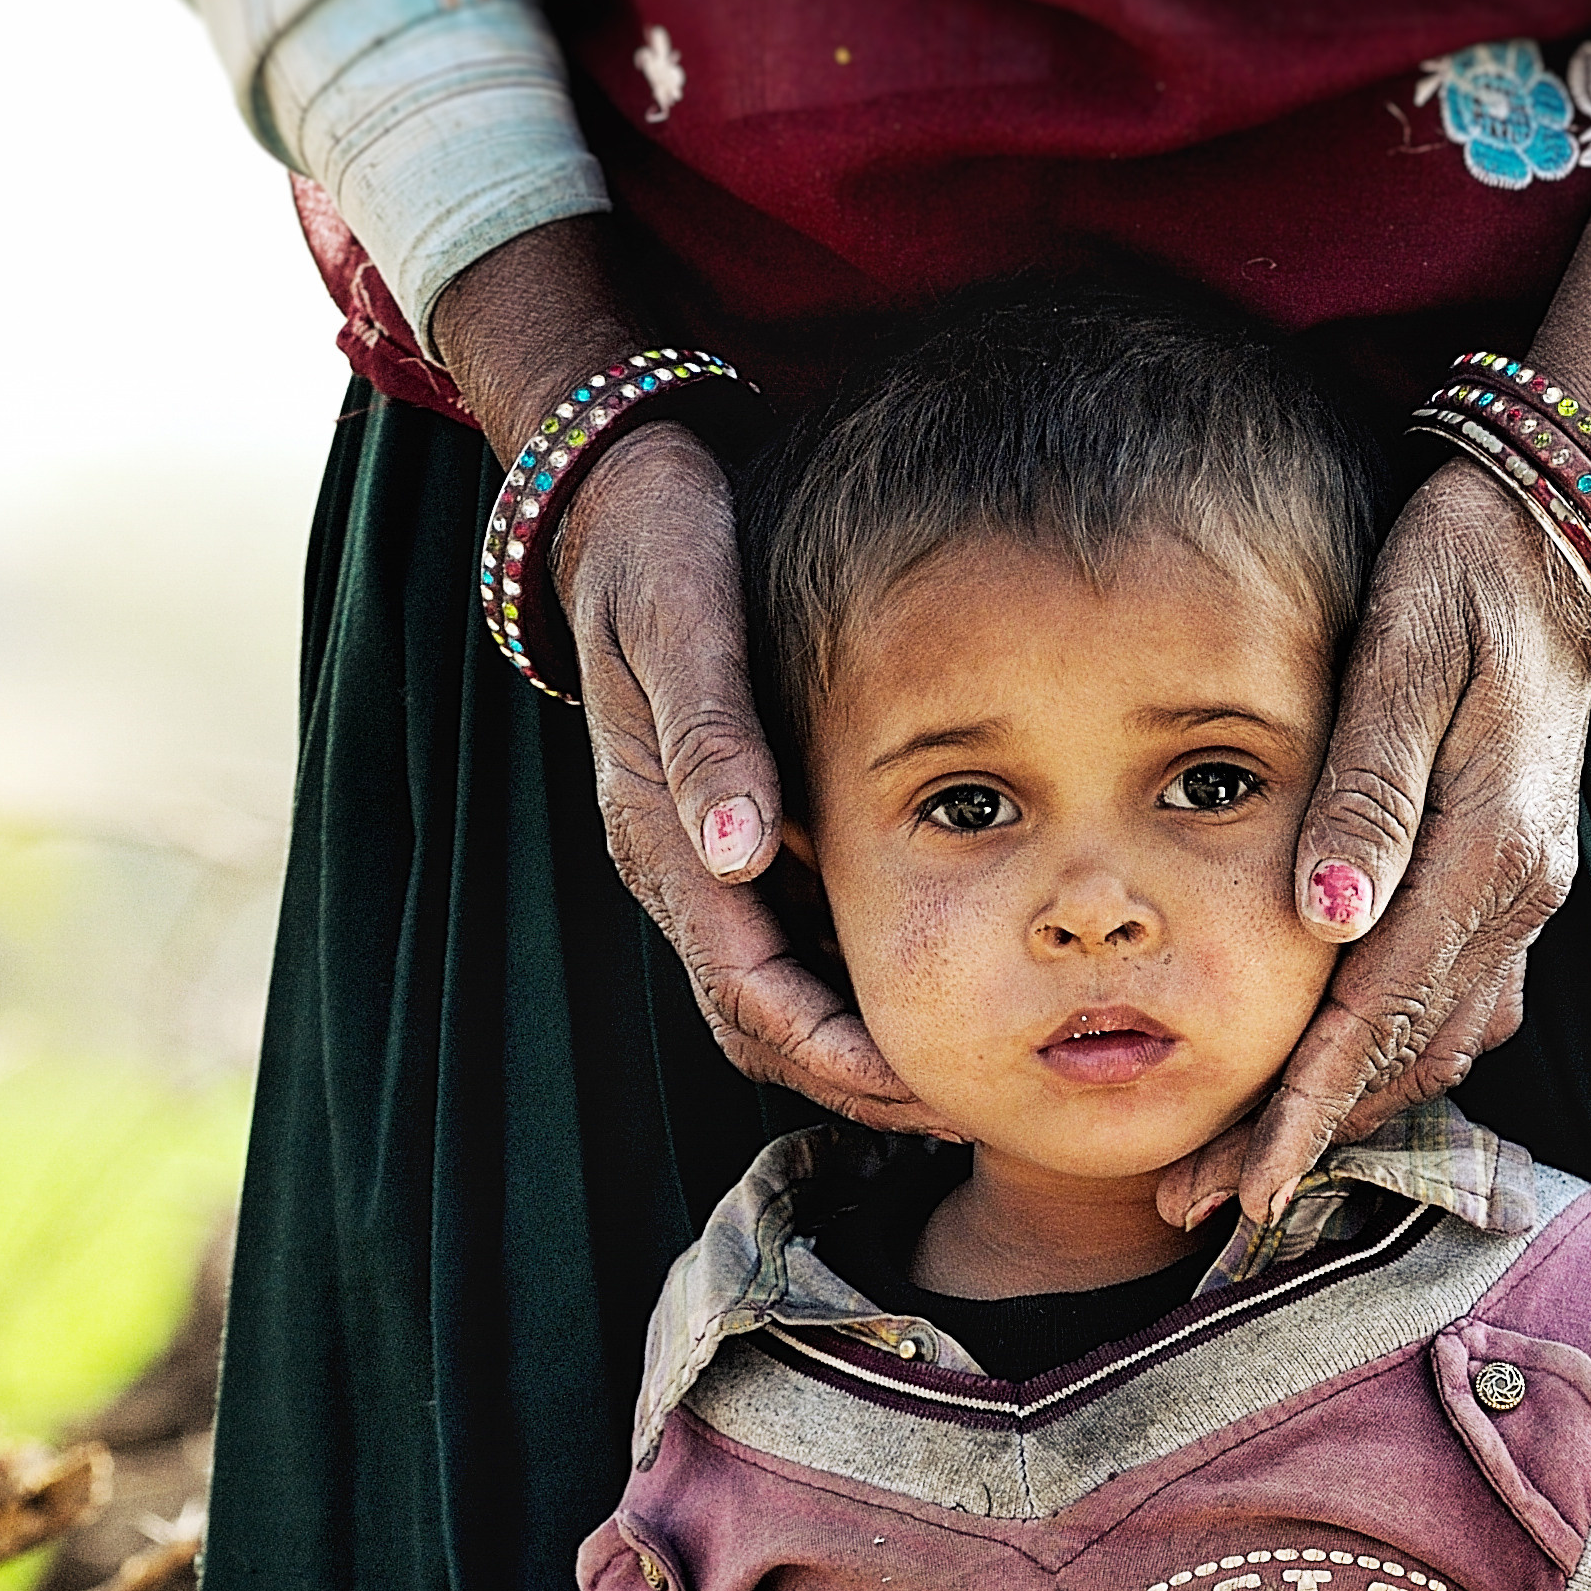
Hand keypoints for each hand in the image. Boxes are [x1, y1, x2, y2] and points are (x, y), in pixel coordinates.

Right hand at [429, 222, 941, 1129]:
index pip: (749, 994)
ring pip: (780, 994)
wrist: (618, 485)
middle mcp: (680, 865)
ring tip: (969, 1068)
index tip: (926, 1085)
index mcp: (659, 837)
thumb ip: (711, 734)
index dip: (837, 1054)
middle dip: (859, 1079)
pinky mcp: (736, 830)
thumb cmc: (661, 539)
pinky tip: (945, 976)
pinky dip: (862, 977)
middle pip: (765, 1024)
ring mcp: (704, 854)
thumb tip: (737, 853)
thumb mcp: (682, 616)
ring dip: (863, 1045)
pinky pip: (797, 938)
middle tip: (971, 1104)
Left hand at [1157, 195, 1590, 1231]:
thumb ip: (1364, 790)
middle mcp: (1519, 897)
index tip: (1242, 1189)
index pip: (1377, 1016)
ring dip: (1342, 1117)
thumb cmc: (1459, 579)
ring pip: (1433, 1049)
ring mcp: (1527, 903)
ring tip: (1240, 1170)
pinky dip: (1388, 1065)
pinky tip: (1328, 1091)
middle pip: (1400, 1058)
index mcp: (1488, 850)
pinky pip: (1454, 1013)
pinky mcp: (1515, 893)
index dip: (1305, 1113)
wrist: (1559, 544)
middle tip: (1196, 1204)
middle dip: (1301, 1141)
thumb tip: (1320, 921)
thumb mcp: (1402, 654)